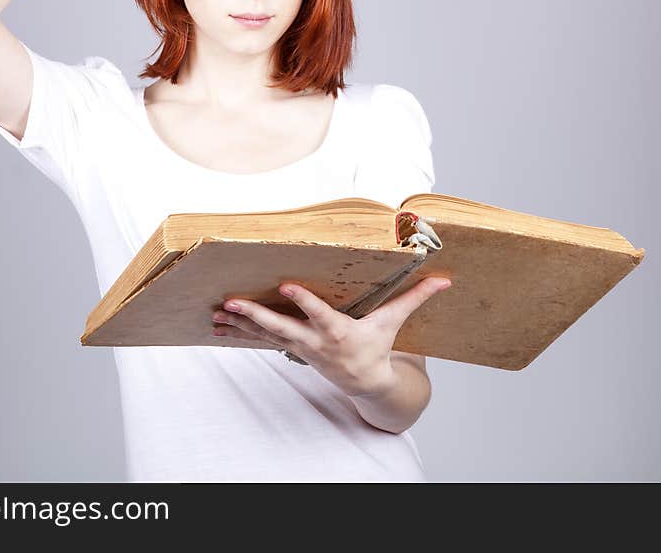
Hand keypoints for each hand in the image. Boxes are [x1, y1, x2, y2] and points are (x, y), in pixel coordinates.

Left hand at [210, 276, 452, 396]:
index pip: (320, 314)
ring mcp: (299, 347)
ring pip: (264, 335)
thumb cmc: (377, 346)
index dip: (303, 301)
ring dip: (238, 325)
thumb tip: (445, 279)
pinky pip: (260, 340)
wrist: (365, 382)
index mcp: (339, 331)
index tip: (286, 286)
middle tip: (231, 304)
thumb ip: (416, 297)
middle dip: (255, 317)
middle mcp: (315, 341)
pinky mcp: (290, 348)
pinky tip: (218, 325)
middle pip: (281, 328)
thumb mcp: (395, 322)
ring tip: (215, 313)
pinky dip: (239, 333)